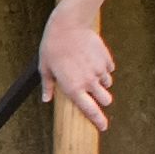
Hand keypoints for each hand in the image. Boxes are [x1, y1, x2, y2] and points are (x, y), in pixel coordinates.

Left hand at [39, 9, 116, 126]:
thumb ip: (48, 86)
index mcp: (74, 88)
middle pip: (106, 100)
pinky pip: (109, 69)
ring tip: (89, 71)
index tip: (103, 127)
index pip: (91, 110)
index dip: (99, 121)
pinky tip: (93, 59)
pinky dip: (104, 68)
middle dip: (103, 100)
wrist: (68, 26)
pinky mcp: (106, 59)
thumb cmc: (52, 47)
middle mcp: (89, 82)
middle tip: (95, 94)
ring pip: (108, 84)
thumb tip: (46, 99)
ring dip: (102, 82)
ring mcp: (100, 70)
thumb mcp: (45, 68)